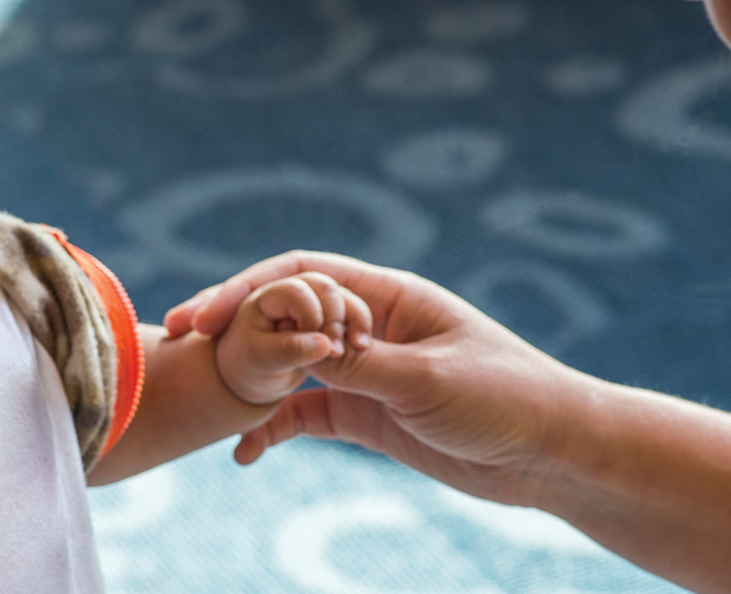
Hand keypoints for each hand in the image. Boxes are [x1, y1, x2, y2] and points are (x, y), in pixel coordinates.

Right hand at [167, 251, 598, 507]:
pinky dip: (274, 430)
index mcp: (387, 296)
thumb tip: (295, 352)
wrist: (553, 453)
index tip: (203, 317)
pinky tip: (246, 452)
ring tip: (200, 394)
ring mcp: (365, 371)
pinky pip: (307, 415)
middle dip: (232, 326)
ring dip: (246, 378)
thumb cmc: (508, 396)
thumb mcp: (430, 379)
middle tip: (176, 341)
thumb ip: (361, 365)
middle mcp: (368, 327)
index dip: (246, 290)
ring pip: (288, 366)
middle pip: (285, 315)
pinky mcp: (369, 415)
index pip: (301, 277)